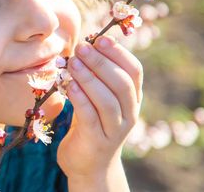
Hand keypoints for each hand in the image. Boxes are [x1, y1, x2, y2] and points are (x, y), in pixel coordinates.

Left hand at [57, 35, 142, 182]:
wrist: (89, 165)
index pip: (134, 71)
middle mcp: (129, 113)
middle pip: (122, 83)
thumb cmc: (90, 123)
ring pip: (108, 101)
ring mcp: (115, 129)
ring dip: (89, 78)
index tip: (100, 38)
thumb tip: (84, 44)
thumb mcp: (97, 98)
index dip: (119, 53)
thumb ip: (95, 75)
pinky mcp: (98, 141)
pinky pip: (91, 117)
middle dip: (101, 62)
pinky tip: (69, 86)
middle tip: (81, 48)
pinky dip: (81, 99)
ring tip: (72, 63)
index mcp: (132, 98)